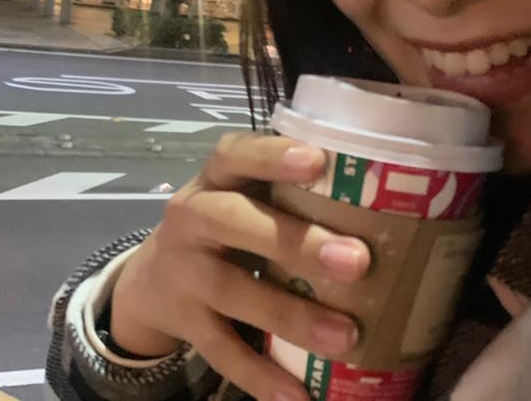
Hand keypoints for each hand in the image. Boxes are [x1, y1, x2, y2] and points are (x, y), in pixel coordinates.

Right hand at [112, 133, 371, 400]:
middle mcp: (191, 217)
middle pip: (233, 221)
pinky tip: (300, 395)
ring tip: (347, 335)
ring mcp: (184, 272)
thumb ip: (284, 192)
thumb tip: (380, 199)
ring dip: (290, 315)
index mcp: (213, 178)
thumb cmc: (222, 223)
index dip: (272, 156)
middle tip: (357, 260)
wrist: (150, 279)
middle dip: (294, 240)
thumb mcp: (239, 195)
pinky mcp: (184, 321)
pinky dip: (261, 375)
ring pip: (233, 291)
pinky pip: (221, 350)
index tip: (317, 161)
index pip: (235, 154)